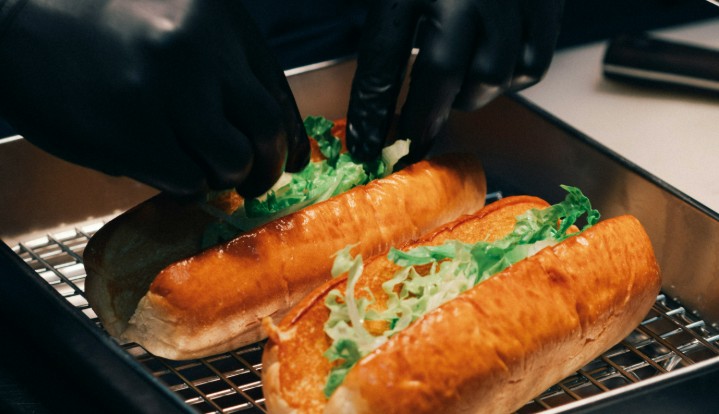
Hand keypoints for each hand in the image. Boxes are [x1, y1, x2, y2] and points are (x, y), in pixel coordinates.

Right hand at [0, 0, 308, 196]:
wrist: (21, 18)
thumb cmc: (102, 21)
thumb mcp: (179, 20)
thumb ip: (223, 68)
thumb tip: (264, 134)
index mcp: (221, 22)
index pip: (277, 94)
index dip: (289, 139)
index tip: (292, 161)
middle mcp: (203, 51)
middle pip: (265, 131)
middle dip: (267, 168)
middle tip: (255, 181)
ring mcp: (169, 92)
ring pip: (230, 162)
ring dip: (222, 177)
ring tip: (201, 170)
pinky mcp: (133, 131)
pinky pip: (186, 181)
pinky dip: (184, 186)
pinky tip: (165, 168)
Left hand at [346, 0, 563, 162]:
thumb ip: (388, 32)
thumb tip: (371, 99)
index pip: (384, 54)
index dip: (371, 107)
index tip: (364, 145)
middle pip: (441, 70)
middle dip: (424, 114)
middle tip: (414, 134)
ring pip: (492, 74)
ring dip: (469, 95)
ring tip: (453, 91)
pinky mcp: (548, 4)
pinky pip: (531, 65)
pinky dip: (510, 79)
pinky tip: (491, 68)